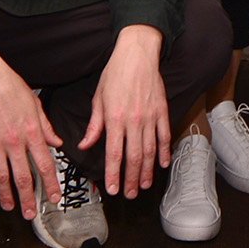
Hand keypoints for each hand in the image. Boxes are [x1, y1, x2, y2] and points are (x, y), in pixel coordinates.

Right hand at [0, 45, 63, 211]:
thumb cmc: (11, 87)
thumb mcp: (35, 105)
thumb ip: (46, 127)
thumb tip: (57, 142)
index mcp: (32, 132)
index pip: (45, 164)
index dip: (50, 183)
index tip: (54, 197)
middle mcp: (15, 141)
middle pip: (23, 176)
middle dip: (29, 197)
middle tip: (31, 213)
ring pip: (2, 176)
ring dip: (6, 195)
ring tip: (10, 207)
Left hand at [80, 25, 170, 196]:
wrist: (137, 54)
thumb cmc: (115, 74)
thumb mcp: (98, 99)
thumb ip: (94, 126)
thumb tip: (84, 144)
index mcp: (114, 118)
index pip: (114, 153)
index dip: (113, 174)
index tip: (112, 189)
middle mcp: (133, 120)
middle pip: (134, 157)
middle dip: (131, 179)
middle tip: (129, 194)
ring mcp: (149, 117)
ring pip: (150, 151)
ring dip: (147, 171)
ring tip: (144, 185)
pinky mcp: (161, 111)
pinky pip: (164, 136)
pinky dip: (164, 152)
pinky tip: (161, 164)